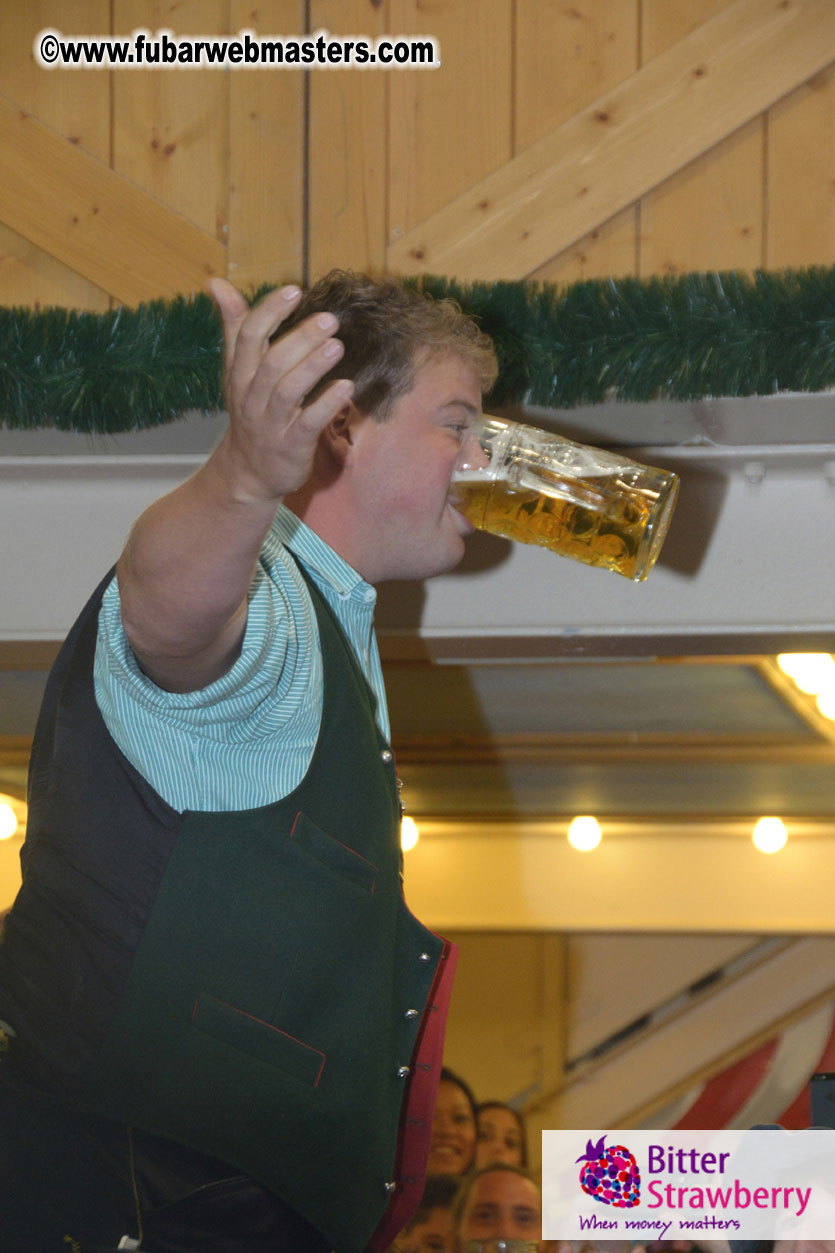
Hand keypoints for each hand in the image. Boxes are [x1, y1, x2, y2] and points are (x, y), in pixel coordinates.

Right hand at [210, 278, 354, 503]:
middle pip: (272, 362)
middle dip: (300, 338)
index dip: (269, 312)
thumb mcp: (238, 371)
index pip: (249, 337)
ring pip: (288, 391)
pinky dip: (326, 404)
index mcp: (239, 374)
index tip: (294, 291)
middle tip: (329, 319)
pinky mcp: (291, 446)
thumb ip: (235, 327)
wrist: (249, 473)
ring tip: (337, 347)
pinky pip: (308, 423)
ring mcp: (271, 423)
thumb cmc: (251, 412)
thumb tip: (216, 284)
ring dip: (313, 367)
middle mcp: (252, 397)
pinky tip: (346, 387)